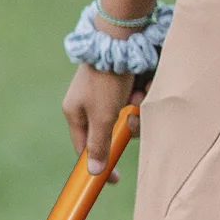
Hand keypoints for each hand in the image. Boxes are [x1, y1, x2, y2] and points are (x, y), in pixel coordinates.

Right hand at [62, 64, 145, 182]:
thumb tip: (93, 172)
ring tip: (138, 94)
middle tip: (131, 115)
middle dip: (126, 127)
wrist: (120, 40)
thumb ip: (99, 145)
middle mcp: (89, 104)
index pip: (85, 148)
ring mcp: (106, 94)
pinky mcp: (122, 84)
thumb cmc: (106, 79)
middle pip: (112, 133)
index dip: (100, 163)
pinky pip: (135, 102)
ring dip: (137, 110)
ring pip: (127, 118)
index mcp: (75, 113)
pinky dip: (142, 96)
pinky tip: (143, 84)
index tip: (114, 179)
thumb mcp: (102, 117)